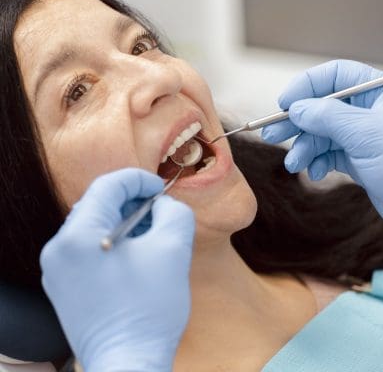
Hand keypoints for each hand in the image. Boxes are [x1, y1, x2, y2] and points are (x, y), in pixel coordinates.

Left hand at [40, 168, 194, 371]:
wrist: (129, 362)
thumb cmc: (150, 309)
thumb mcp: (174, 249)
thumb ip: (175, 212)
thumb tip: (164, 205)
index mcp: (79, 236)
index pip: (108, 186)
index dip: (139, 180)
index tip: (161, 188)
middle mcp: (59, 250)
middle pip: (98, 205)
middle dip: (133, 202)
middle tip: (160, 212)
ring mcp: (57, 270)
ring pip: (94, 227)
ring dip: (124, 222)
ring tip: (151, 235)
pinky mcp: (64, 287)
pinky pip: (88, 249)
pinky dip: (113, 242)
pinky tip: (136, 256)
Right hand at [262, 59, 382, 264]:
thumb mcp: (366, 134)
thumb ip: (327, 117)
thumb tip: (295, 109)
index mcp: (381, 91)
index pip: (336, 75)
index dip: (306, 86)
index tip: (284, 104)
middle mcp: (372, 110)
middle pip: (324, 106)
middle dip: (298, 121)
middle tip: (271, 135)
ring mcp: (366, 136)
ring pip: (324, 134)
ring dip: (305, 147)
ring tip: (293, 164)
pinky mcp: (361, 161)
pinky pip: (330, 154)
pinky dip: (318, 162)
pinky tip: (315, 173)